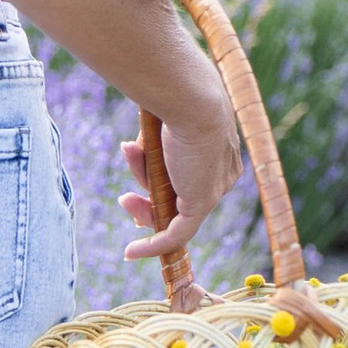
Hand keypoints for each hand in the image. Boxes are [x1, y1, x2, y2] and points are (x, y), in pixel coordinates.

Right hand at [119, 66, 242, 268]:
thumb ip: (155, 142)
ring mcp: (213, 190)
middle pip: (179, 195)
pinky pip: (176, 234)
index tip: (141, 186)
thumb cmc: (176, 95)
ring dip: (141, 193)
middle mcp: (222, 174)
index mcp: (220, 151)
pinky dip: (152, 245)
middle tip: (125, 198)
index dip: (162, 184)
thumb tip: (134, 147)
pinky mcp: (200, 204)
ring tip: (131, 155)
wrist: (190, 95)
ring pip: (169, 207)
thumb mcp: (163, 120)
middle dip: (147, 195)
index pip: (188, 177)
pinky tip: (130, 252)